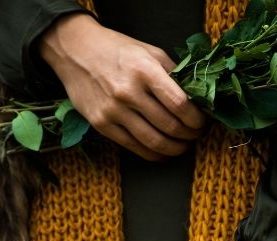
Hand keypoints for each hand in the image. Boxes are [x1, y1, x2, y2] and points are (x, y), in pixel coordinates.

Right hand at [38, 13, 207, 160]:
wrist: (74, 49)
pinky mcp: (102, 124)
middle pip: (170, 126)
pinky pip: (135, 147)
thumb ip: (172, 74)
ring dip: (175, 149)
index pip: (180, 104)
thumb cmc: (117, 50)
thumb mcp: (148, 52)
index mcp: (144, 70)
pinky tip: (163, 153)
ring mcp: (114, 110)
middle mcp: (129, 92)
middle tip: (195, 136)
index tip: (201, 123)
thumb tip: (196, 99)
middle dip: (189, 136)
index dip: (196, 120)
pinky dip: (154, 155)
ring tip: (183, 146)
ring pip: (154, 142)